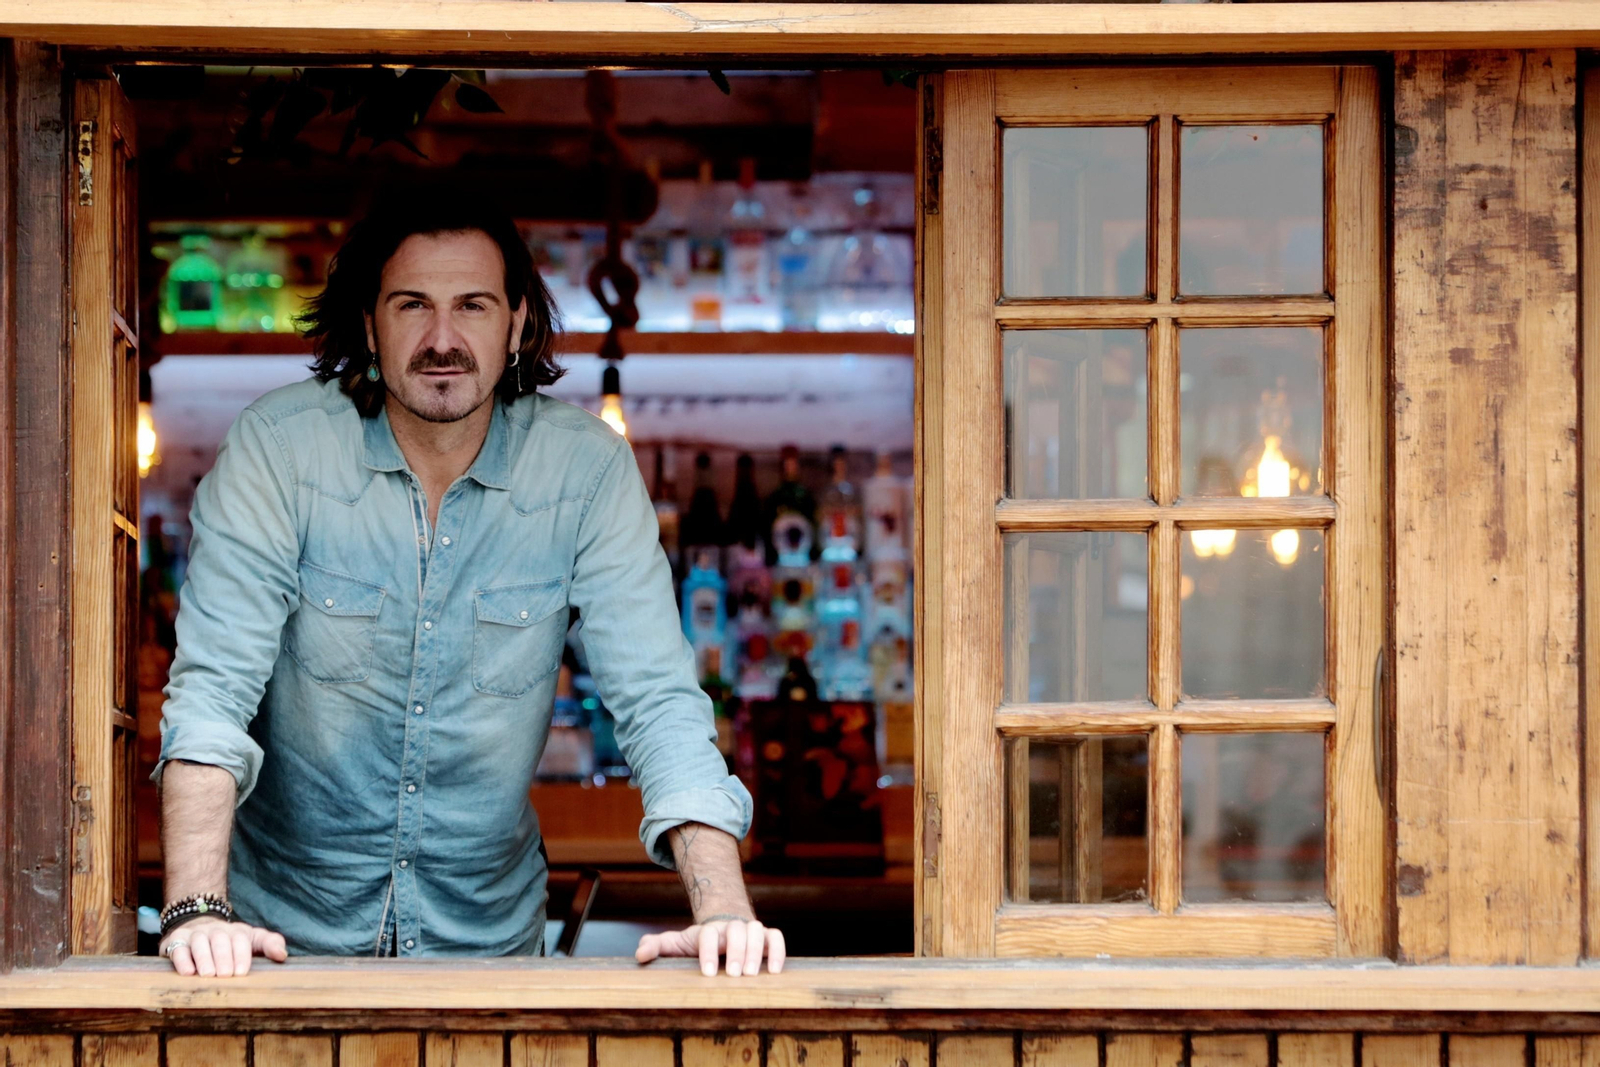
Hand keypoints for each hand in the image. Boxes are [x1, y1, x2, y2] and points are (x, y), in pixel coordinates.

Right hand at [160, 916, 287, 976]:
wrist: (196, 927)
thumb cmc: (230, 942)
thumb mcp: (252, 940)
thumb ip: (269, 944)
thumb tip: (282, 955)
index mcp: (236, 931)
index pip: (241, 939)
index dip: (242, 955)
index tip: (241, 972)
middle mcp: (215, 930)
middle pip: (220, 939)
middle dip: (223, 957)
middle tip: (225, 975)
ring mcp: (195, 935)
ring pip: (199, 942)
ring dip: (204, 958)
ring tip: (208, 975)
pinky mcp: (176, 941)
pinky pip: (178, 949)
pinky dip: (182, 960)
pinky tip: (188, 972)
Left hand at [635, 917, 785, 976]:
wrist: (724, 929)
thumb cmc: (699, 943)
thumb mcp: (677, 944)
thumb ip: (658, 946)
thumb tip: (640, 955)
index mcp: (709, 930)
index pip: (708, 934)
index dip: (708, 951)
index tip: (707, 972)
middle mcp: (731, 927)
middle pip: (736, 930)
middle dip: (736, 951)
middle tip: (734, 975)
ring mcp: (751, 929)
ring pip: (758, 931)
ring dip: (757, 951)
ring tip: (753, 975)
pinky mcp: (767, 937)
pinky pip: (776, 938)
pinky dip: (778, 951)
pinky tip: (775, 971)